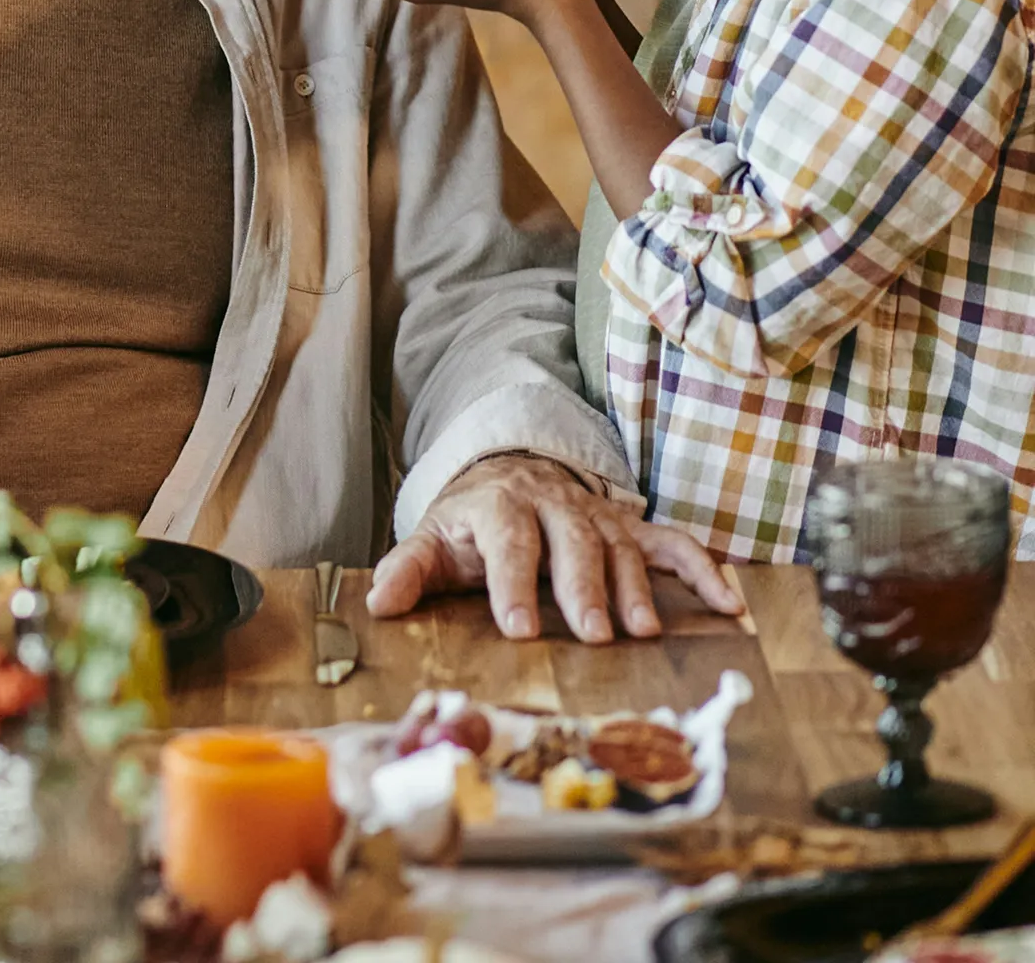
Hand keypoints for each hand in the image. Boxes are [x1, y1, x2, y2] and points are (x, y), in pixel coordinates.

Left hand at [366, 454, 742, 642]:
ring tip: (643, 632)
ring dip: (635, 587)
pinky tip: (729, 604)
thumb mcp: (432, 541)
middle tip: (593, 634)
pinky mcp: (630, 527)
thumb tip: (378, 603)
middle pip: (571, 541)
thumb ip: (407, 571)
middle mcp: (554, 504)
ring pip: (622, 545)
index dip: (512, 583)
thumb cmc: (469, 525)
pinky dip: (704, 569)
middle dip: (582, 587)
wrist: (505, 474)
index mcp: (500, 506)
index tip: (519, 627)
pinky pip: (674, 543)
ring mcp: (597, 514)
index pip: (507, 542)